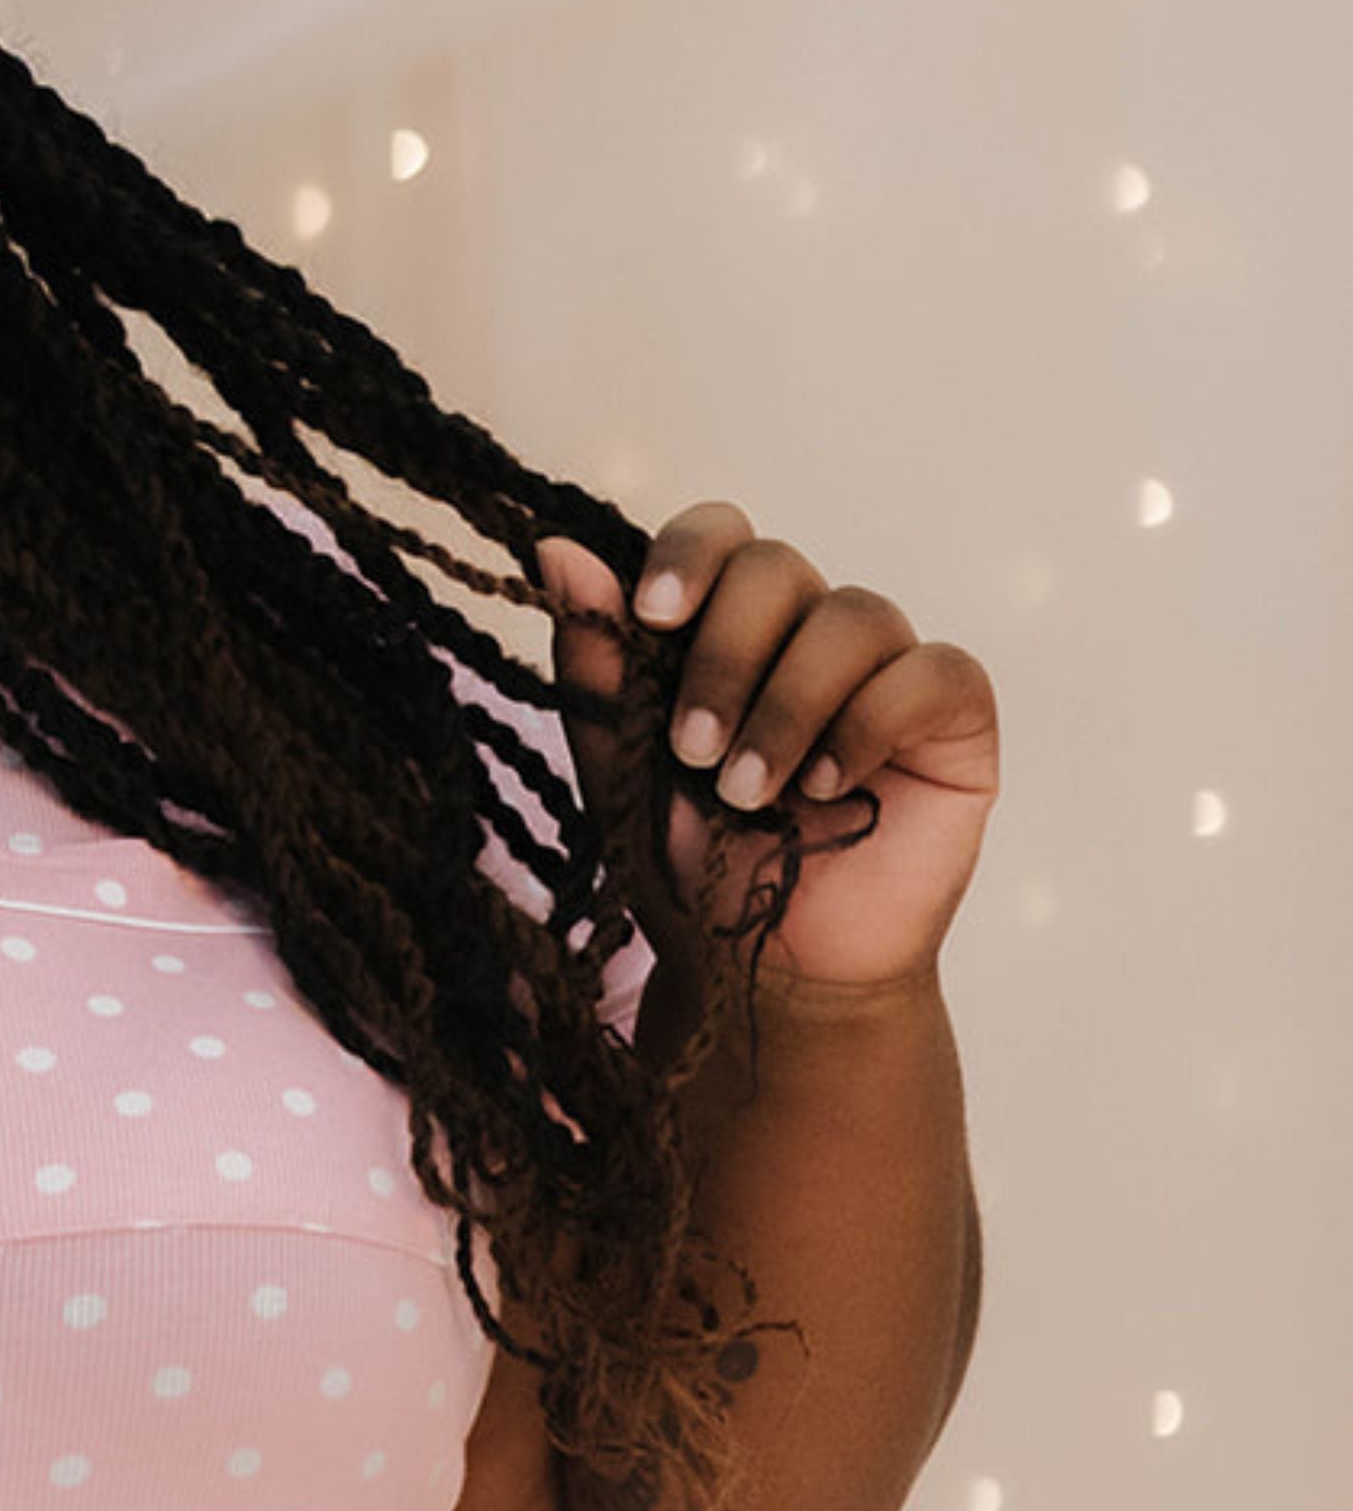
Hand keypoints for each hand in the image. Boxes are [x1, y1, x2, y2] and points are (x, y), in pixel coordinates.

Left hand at [529, 502, 999, 995]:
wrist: (766, 973)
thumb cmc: (696, 871)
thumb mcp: (621, 772)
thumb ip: (596, 669)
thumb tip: (557, 551)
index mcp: (728, 629)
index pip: (721, 537)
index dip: (689, 555)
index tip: (652, 615)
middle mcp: (808, 633)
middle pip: (778, 569)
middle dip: (725, 657)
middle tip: (692, 752)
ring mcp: (885, 669)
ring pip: (853, 616)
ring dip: (787, 704)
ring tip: (749, 793)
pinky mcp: (953, 716)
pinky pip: (931, 671)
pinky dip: (870, 721)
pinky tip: (827, 785)